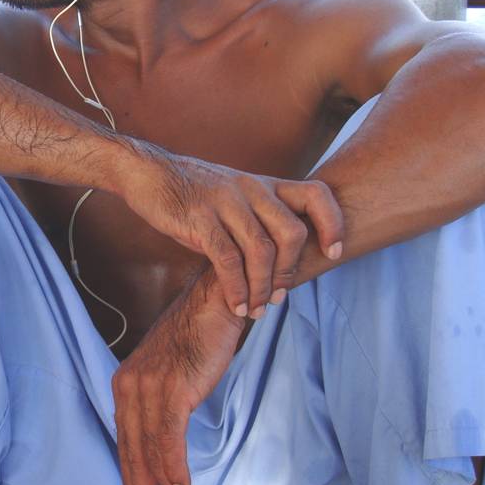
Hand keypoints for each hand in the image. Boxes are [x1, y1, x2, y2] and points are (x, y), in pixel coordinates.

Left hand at [111, 270, 244, 484]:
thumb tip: (167, 435)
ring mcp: (149, 388)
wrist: (218, 302)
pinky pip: (169, 439)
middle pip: (131, 450)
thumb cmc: (200, 338)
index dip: (132, 475)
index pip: (125, 439)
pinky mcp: (172, 390)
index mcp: (126, 384)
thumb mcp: (172, 372)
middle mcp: (130, 386)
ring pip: (149, 450)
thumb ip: (164, 401)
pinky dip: (175, 468)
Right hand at [120, 145, 343, 318]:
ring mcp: (226, 202)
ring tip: (256, 310)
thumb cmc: (194, 194)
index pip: (317, 194)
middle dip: (290, 271)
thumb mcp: (236, 197)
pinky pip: (227, 258)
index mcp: (266, 185)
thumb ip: (261, 220)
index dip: (333, 223)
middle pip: (292, 231)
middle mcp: (251, 190)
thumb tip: (286, 257)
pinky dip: (236, 287)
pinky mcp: (199, 217)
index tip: (335, 252)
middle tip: (278, 297)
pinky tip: (236, 305)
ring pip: (261, 250)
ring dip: (262, 287)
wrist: (149, 173)